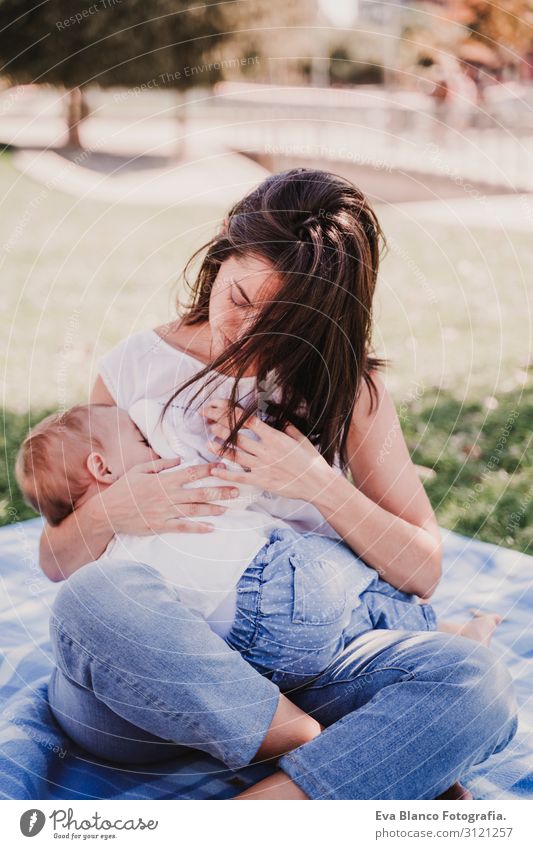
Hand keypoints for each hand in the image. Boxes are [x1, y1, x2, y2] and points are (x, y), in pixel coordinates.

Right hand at [100, 456, 239, 534]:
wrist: (107, 511)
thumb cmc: (123, 489)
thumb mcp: (140, 470)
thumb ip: (161, 464)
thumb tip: (180, 459)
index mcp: (163, 480)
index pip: (192, 473)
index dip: (209, 469)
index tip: (223, 466)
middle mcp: (168, 496)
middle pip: (199, 492)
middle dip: (220, 490)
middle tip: (236, 489)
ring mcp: (165, 512)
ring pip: (194, 510)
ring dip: (213, 508)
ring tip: (228, 507)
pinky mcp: (161, 526)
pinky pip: (182, 527)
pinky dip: (197, 528)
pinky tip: (211, 528)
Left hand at [200, 399, 335, 501]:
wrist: (317, 483)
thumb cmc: (311, 461)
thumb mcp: (301, 439)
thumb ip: (288, 428)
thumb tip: (280, 419)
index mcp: (274, 437)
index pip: (248, 420)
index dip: (232, 412)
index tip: (220, 406)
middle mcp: (266, 450)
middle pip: (237, 436)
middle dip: (220, 426)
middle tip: (207, 421)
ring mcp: (262, 466)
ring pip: (236, 455)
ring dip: (220, 448)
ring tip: (208, 442)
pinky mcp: (261, 481)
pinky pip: (240, 477)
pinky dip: (226, 473)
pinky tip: (215, 470)